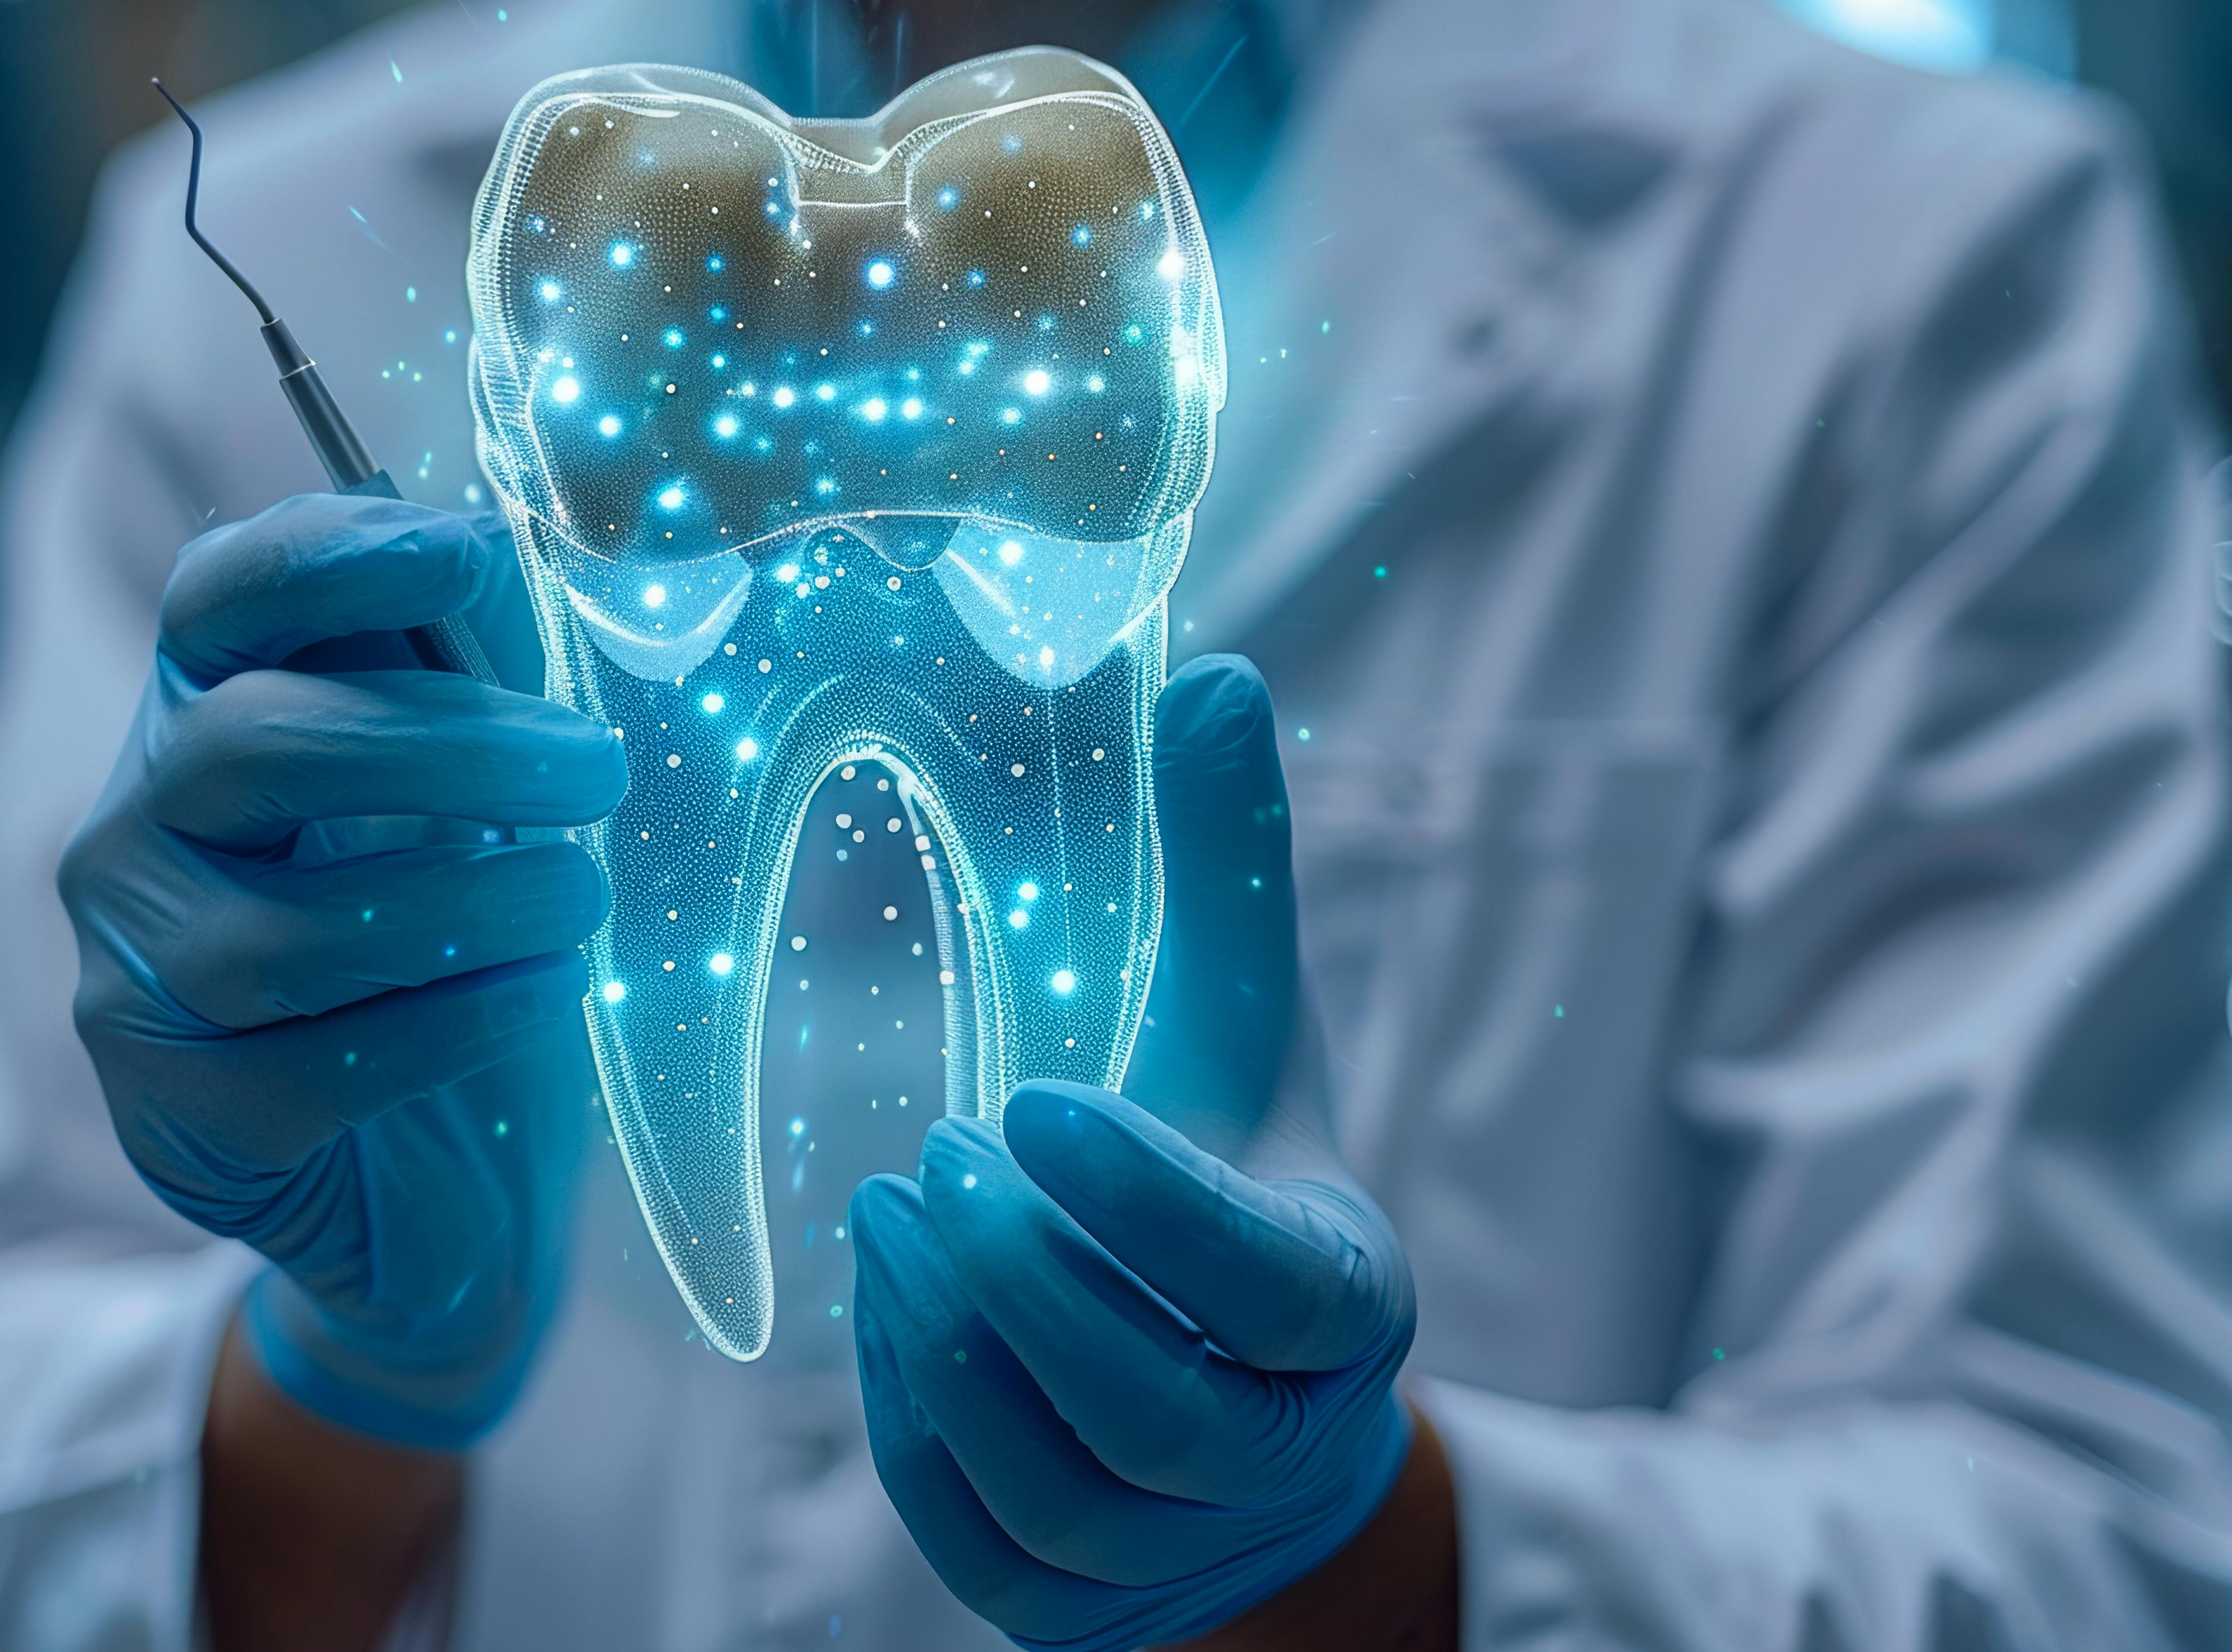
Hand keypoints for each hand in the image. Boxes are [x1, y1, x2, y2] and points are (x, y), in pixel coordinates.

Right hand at [60, 493, 621, 1447]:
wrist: (433, 1181)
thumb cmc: (456, 940)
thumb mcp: (476, 788)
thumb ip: (480, 673)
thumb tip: (529, 555)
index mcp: (207, 709)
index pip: (218, 596)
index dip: (328, 556)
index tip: (462, 554)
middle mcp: (137, 828)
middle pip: (254, 746)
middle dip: (450, 746)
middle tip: (597, 765)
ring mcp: (137, 974)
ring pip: (285, 928)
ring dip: (474, 901)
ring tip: (583, 899)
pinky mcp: (182, 1114)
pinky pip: (321, 1063)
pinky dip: (462, 1019)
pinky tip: (548, 993)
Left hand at [849, 656, 1423, 1650]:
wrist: (1248, 1414)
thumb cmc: (1236, 1187)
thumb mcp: (1247, 1036)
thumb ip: (1230, 874)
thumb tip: (1213, 673)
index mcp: (1344, 1304)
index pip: (1263, 1282)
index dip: (1148, 1202)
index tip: (1028, 1094)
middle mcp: (1279, 1443)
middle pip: (1147, 1402)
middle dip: (1029, 1276)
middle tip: (949, 1152)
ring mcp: (1174, 1542)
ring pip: (1053, 1478)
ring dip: (956, 1343)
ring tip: (900, 1212)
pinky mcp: (1068, 1600)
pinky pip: (971, 1531)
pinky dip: (912, 1421)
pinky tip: (887, 1300)